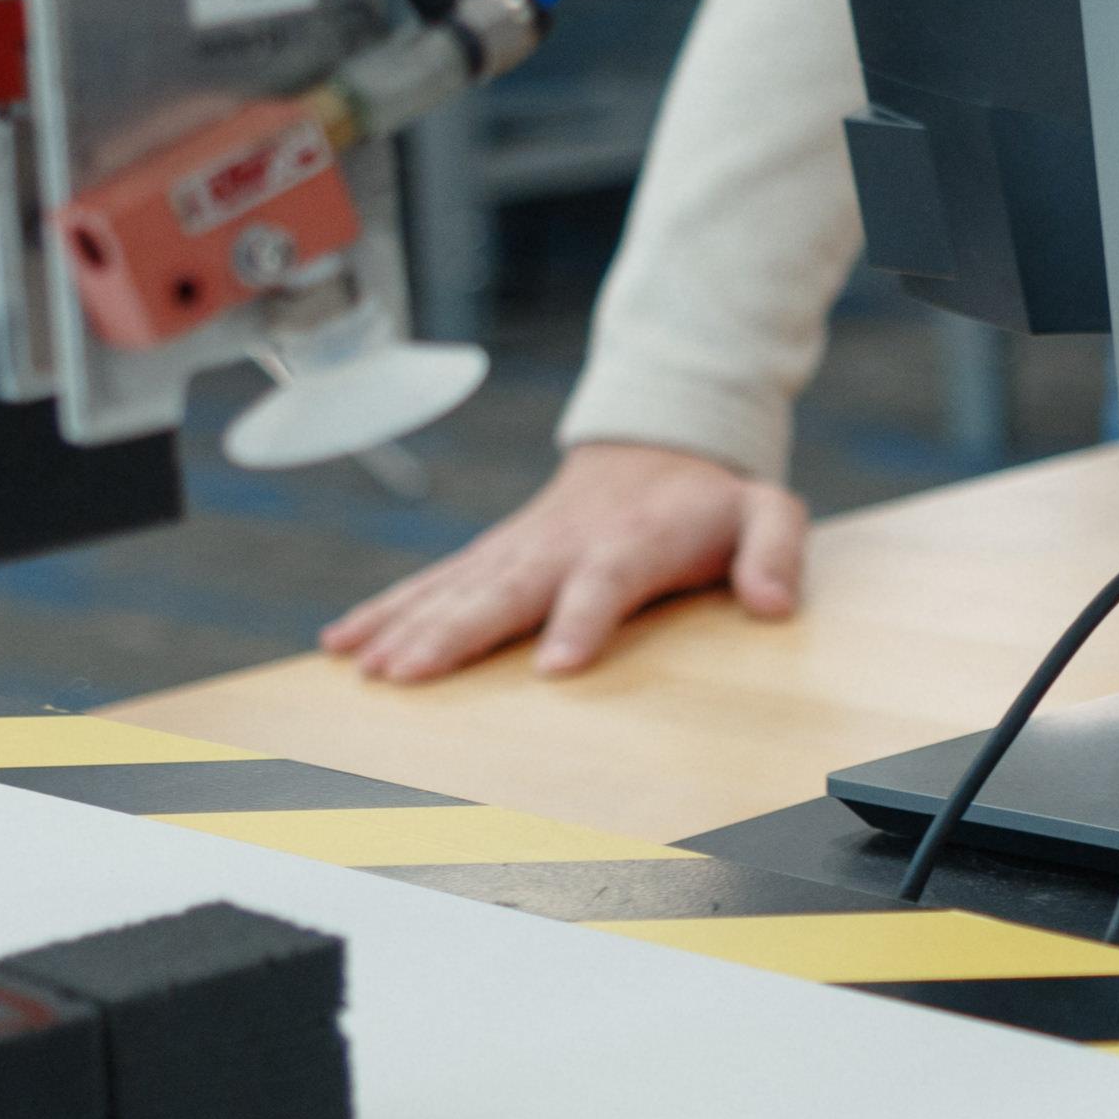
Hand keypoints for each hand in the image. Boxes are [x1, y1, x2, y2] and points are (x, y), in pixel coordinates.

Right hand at [315, 440, 800, 681]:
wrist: (659, 444)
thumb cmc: (712, 497)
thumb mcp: (766, 511)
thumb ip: (777, 551)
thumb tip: (775, 602)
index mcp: (631, 542)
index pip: (605, 583)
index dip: (583, 621)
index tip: (557, 666)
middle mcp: (562, 546)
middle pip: (506, 591)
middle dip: (455, 633)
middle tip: (410, 675)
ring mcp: (519, 550)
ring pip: (455, 590)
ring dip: (408, 629)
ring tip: (366, 670)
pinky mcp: (491, 557)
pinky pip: (431, 584)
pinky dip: (385, 610)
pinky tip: (341, 645)